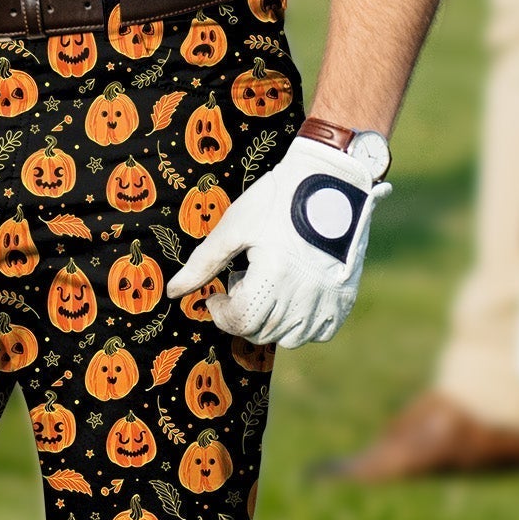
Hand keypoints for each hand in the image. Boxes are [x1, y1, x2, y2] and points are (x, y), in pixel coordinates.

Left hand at [170, 131, 392, 348]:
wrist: (331, 181)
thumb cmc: (276, 199)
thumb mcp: (235, 227)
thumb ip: (203, 263)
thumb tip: (173, 292)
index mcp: (273, 275)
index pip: (240, 321)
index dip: (220, 313)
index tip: (216, 295)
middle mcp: (303, 294)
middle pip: (261, 332)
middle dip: (242, 314)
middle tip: (242, 282)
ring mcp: (328, 299)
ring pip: (289, 338)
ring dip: (269, 322)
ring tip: (268, 287)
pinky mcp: (344, 298)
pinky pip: (319, 332)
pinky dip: (301, 324)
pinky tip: (292, 297)